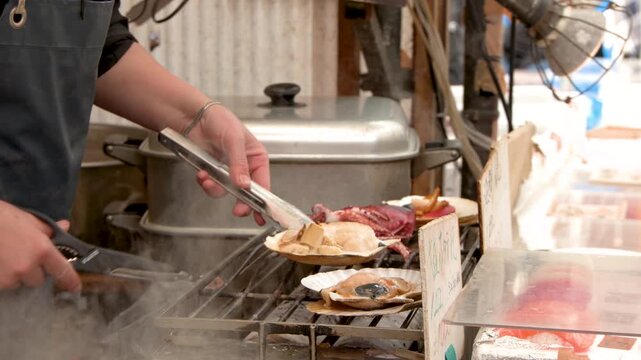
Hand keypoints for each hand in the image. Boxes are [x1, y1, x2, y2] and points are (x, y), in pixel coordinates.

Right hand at [0, 201, 80, 291]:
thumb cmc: (1, 217)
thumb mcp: (28, 219)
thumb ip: (48, 229)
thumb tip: (65, 226)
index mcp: (42, 250)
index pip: (62, 270)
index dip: (70, 281)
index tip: (75, 288)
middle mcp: (27, 268)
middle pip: (38, 280)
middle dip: (33, 271)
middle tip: (23, 257)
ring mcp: (8, 278)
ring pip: (19, 283)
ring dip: (16, 276)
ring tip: (5, 258)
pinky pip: (4, 285)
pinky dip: (2, 277)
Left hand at [190, 104, 269, 224]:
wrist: (194, 117)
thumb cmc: (220, 120)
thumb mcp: (233, 140)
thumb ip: (239, 163)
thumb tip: (244, 185)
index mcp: (257, 158)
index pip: (263, 183)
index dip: (263, 200)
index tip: (261, 214)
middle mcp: (245, 167)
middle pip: (247, 193)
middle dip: (241, 202)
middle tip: (238, 211)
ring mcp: (228, 171)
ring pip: (226, 191)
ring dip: (216, 189)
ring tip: (207, 180)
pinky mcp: (213, 173)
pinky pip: (212, 186)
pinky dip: (205, 183)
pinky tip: (201, 174)